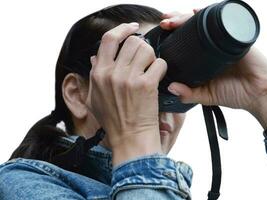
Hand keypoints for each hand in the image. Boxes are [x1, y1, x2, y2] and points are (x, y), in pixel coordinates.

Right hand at [86, 23, 166, 165]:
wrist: (130, 137)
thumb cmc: (113, 120)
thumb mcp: (95, 98)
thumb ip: (93, 75)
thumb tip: (94, 56)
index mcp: (99, 74)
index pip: (108, 39)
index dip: (122, 29)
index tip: (131, 28)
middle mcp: (112, 74)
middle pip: (131, 42)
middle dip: (141, 46)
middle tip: (145, 57)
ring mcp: (129, 79)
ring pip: (146, 49)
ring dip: (152, 57)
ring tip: (151, 68)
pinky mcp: (146, 85)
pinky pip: (159, 64)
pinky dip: (162, 68)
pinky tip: (158, 77)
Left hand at [160, 10, 266, 134]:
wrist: (259, 95)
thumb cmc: (235, 93)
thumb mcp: (207, 95)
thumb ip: (189, 93)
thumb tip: (171, 88)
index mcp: (204, 58)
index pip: (186, 42)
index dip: (173, 36)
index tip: (161, 34)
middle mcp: (212, 46)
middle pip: (192, 28)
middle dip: (176, 22)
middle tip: (165, 22)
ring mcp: (224, 40)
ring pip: (203, 22)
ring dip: (187, 17)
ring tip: (174, 19)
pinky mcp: (236, 36)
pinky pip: (223, 22)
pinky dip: (210, 14)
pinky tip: (197, 12)